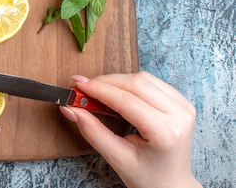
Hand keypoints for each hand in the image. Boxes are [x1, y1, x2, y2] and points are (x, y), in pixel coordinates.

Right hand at [60, 72, 201, 187]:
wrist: (172, 184)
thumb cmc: (148, 177)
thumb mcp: (117, 158)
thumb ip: (92, 131)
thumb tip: (71, 108)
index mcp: (166, 132)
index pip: (126, 100)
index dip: (99, 89)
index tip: (78, 85)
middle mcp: (179, 115)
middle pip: (136, 83)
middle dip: (105, 82)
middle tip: (83, 88)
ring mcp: (184, 106)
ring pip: (143, 78)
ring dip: (117, 81)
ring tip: (98, 91)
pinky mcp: (181, 102)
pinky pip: (152, 82)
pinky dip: (130, 83)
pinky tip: (117, 92)